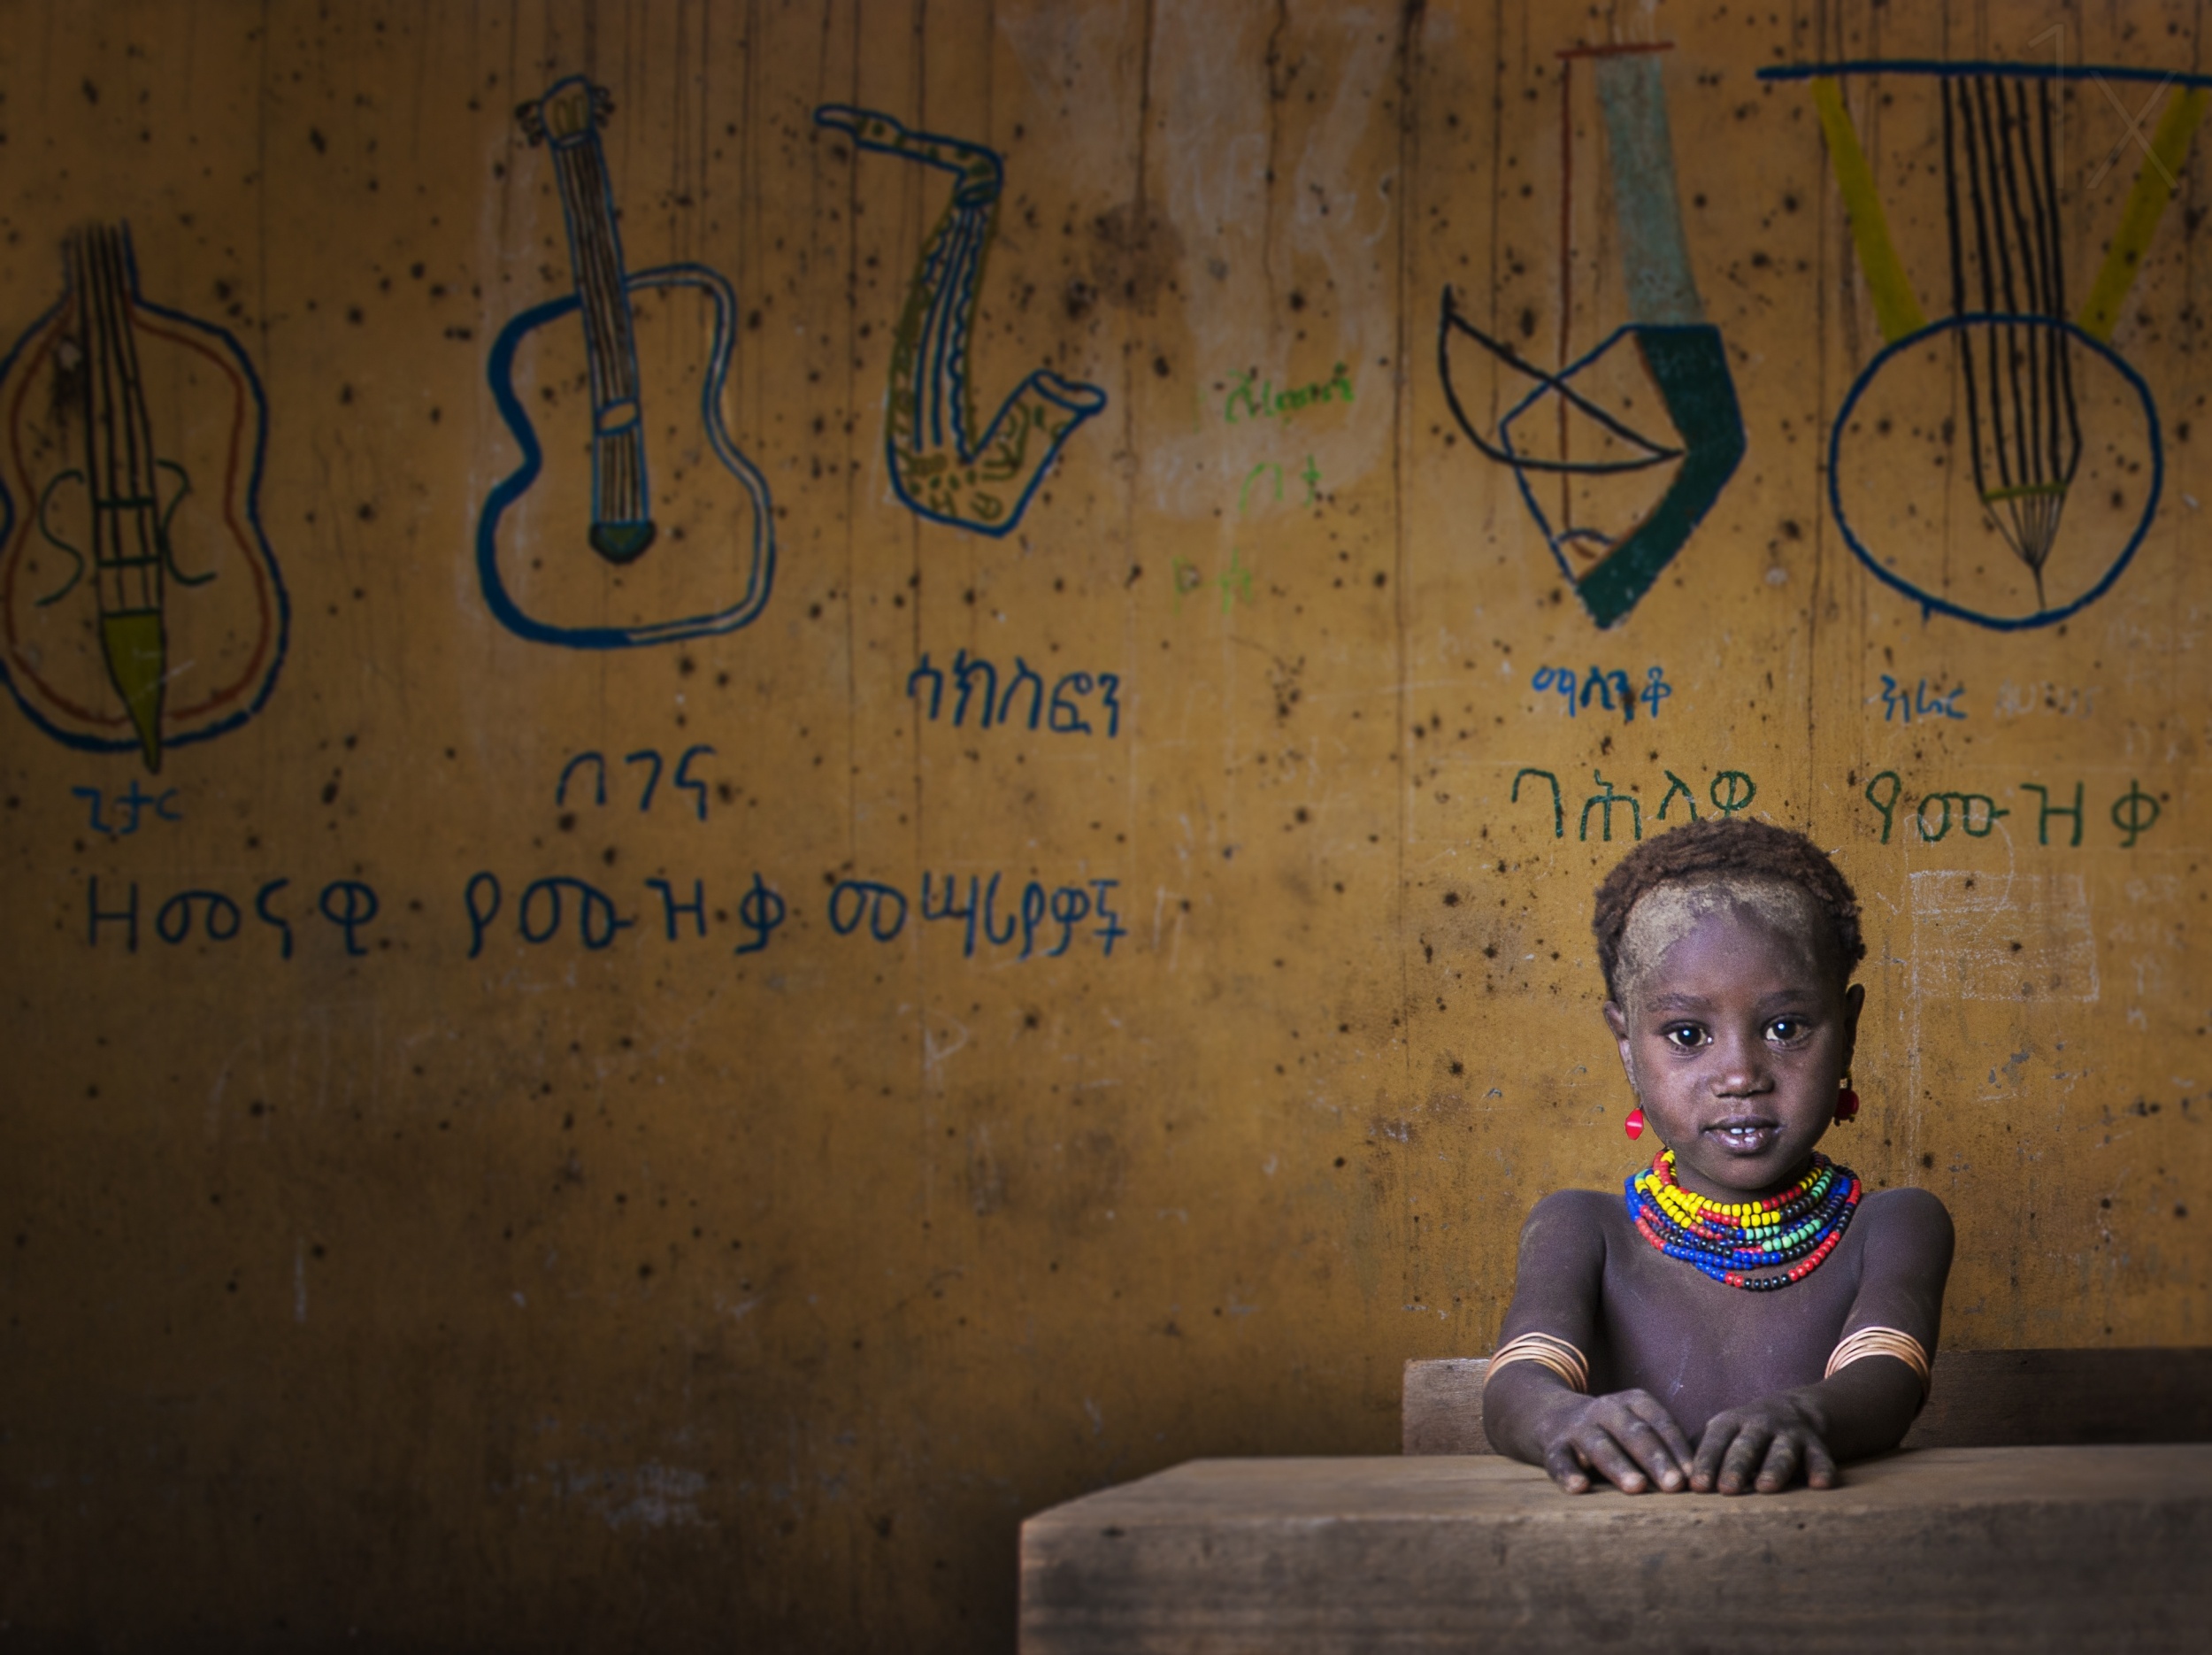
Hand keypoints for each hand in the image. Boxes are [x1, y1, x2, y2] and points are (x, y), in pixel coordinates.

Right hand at [1537, 1390, 1694, 1494]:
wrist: (1552, 1415)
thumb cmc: (1613, 1432)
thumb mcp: (1636, 1426)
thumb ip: (1663, 1447)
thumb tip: (1701, 1482)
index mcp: (1632, 1402)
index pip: (1660, 1423)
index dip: (1678, 1448)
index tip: (1695, 1476)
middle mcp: (1605, 1410)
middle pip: (1633, 1432)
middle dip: (1655, 1459)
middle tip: (1675, 1485)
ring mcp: (1578, 1427)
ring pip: (1600, 1445)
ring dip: (1619, 1465)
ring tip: (1636, 1487)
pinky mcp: (1554, 1445)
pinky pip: (1560, 1459)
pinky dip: (1568, 1473)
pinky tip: (1580, 1488)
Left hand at [1691, 1395, 1837, 1493]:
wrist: (1793, 1410)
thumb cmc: (1743, 1434)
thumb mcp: (1720, 1435)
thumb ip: (1699, 1455)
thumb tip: (1667, 1481)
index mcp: (1730, 1423)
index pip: (1715, 1442)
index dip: (1706, 1463)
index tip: (1697, 1487)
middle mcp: (1759, 1424)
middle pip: (1746, 1445)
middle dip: (1736, 1466)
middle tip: (1727, 1489)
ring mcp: (1788, 1433)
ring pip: (1781, 1451)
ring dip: (1773, 1468)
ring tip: (1766, 1487)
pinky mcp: (1815, 1444)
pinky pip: (1820, 1456)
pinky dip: (1822, 1469)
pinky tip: (1821, 1485)